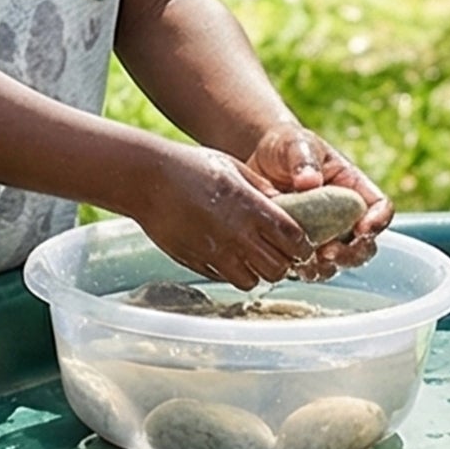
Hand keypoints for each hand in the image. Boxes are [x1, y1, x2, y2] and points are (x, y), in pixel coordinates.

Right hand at [122, 142, 312, 288]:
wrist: (147, 179)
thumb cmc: (190, 167)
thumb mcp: (234, 168)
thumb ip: (262, 189)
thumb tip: (285, 205)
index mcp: (252, 207)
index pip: (294, 240)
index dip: (302, 246)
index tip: (299, 244)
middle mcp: (237, 234)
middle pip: (278, 268)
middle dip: (283, 263)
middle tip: (277, 254)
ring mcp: (216, 252)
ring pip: (253, 281)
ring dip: (257, 272)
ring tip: (251, 258)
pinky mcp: (197, 263)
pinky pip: (225, 279)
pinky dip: (232, 273)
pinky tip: (227, 256)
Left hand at [241, 121, 393, 273]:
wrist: (259, 161)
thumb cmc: (286, 146)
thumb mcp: (296, 144)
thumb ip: (304, 159)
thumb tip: (309, 182)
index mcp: (355, 189)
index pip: (380, 208)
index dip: (378, 221)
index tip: (363, 228)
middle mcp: (346, 218)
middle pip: (365, 245)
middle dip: (352, 254)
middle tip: (331, 253)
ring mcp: (325, 237)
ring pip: (338, 263)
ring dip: (327, 267)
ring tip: (307, 262)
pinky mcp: (302, 248)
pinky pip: (309, 267)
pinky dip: (302, 270)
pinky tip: (289, 263)